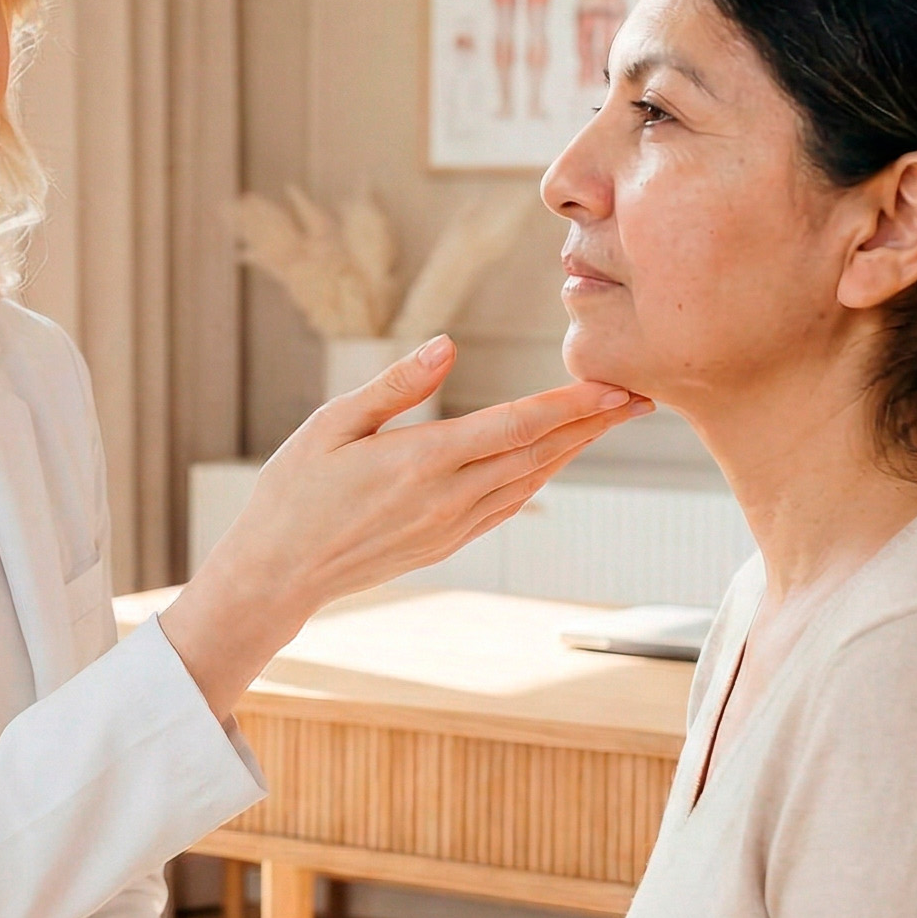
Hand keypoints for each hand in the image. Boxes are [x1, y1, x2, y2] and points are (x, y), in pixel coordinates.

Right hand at [160, 341, 652, 719]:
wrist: (279, 572)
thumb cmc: (294, 490)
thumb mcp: (332, 424)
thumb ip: (396, 386)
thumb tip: (448, 345)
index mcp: (420, 461)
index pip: (513, 426)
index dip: (568, 405)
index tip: (612, 387)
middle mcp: (447, 497)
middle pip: (537, 454)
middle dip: (591, 424)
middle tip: (637, 397)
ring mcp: (451, 526)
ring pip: (529, 481)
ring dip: (573, 449)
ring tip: (608, 421)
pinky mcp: (447, 542)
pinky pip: (507, 504)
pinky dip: (539, 476)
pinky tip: (555, 459)